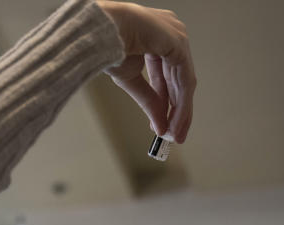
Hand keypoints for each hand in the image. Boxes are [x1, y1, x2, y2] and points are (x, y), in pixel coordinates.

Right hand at [97, 1, 195, 142]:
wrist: (99, 31)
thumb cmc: (107, 45)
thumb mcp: (130, 79)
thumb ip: (148, 101)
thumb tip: (159, 126)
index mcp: (157, 37)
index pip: (167, 73)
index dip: (165, 100)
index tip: (161, 123)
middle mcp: (171, 34)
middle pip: (179, 79)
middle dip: (176, 110)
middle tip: (174, 134)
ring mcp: (176, 36)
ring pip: (184, 81)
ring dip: (180, 111)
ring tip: (174, 133)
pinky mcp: (178, 42)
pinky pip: (184, 79)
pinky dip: (181, 104)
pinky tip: (175, 122)